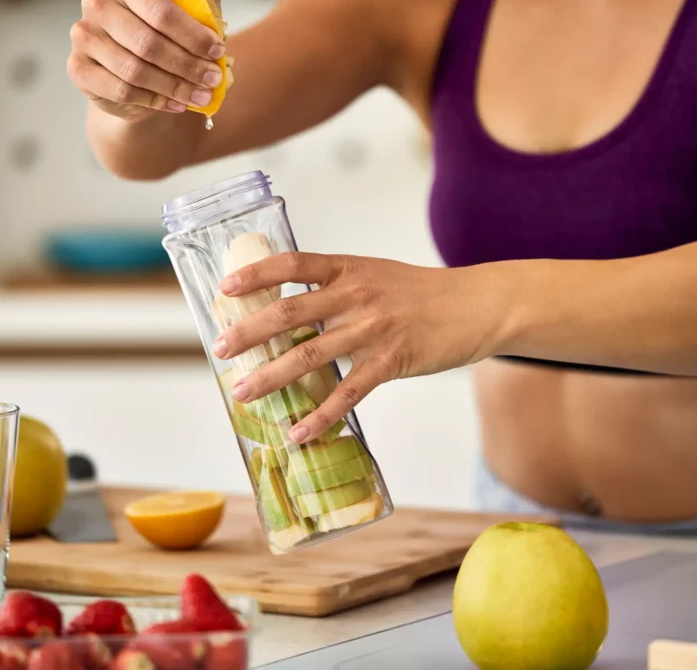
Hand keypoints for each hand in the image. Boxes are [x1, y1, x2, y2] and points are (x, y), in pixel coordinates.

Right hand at [67, 0, 225, 120]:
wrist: (142, 68)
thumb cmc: (173, 28)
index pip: (161, 12)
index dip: (194, 36)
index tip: (218, 52)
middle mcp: (97, 4)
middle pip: (149, 44)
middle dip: (188, 65)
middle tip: (213, 80)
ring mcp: (83, 36)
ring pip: (135, 71)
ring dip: (174, 87)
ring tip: (201, 95)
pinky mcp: (78, 69)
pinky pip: (120, 90)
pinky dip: (154, 100)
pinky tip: (176, 103)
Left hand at [212, 253, 496, 443]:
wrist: (476, 305)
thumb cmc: (423, 293)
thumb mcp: (377, 274)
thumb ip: (337, 286)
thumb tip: (290, 311)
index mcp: (349, 268)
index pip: (292, 264)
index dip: (254, 274)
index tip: (224, 289)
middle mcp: (356, 294)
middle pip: (289, 313)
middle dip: (249, 333)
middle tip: (219, 350)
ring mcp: (373, 328)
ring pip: (310, 355)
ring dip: (271, 377)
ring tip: (243, 394)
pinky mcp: (392, 361)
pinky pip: (348, 393)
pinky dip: (320, 416)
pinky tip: (299, 432)